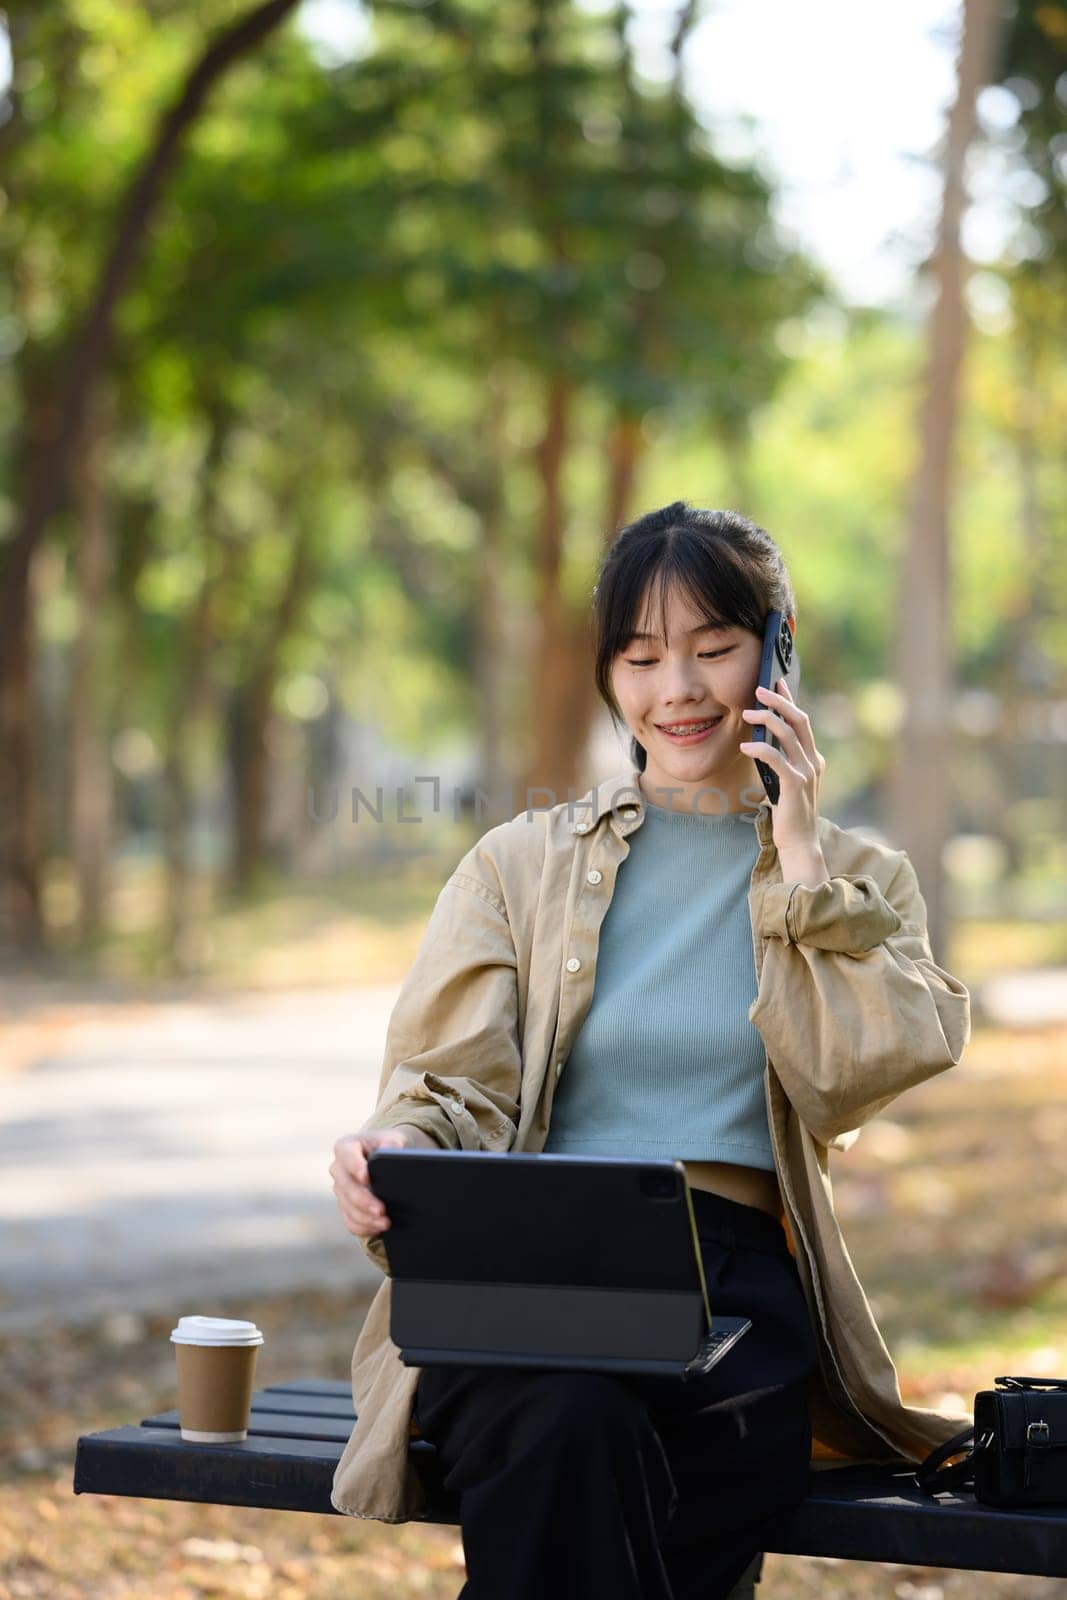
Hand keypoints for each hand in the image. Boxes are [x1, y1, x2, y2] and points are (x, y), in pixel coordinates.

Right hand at [330, 1125, 428, 1237]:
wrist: (386, 1159)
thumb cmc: (389, 1146)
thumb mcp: (393, 1140)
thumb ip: (392, 1144)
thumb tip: (393, 1154)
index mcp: (346, 1146)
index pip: (347, 1155)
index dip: (355, 1167)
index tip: (367, 1177)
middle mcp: (338, 1168)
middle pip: (346, 1186)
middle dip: (364, 1200)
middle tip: (381, 1210)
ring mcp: (340, 1189)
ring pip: (347, 1207)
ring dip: (365, 1218)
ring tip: (385, 1223)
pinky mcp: (345, 1206)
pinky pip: (349, 1221)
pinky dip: (363, 1228)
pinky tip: (378, 1229)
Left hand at [739, 677, 826, 853]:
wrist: (800, 842)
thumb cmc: (790, 813)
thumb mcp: (787, 781)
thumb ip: (782, 761)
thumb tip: (760, 740)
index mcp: (813, 758)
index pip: (802, 721)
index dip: (789, 700)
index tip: (776, 682)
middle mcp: (813, 761)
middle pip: (799, 720)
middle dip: (779, 701)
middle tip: (760, 688)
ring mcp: (806, 772)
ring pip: (787, 734)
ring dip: (767, 720)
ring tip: (747, 713)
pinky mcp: (794, 785)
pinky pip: (776, 758)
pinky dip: (760, 749)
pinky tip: (745, 746)